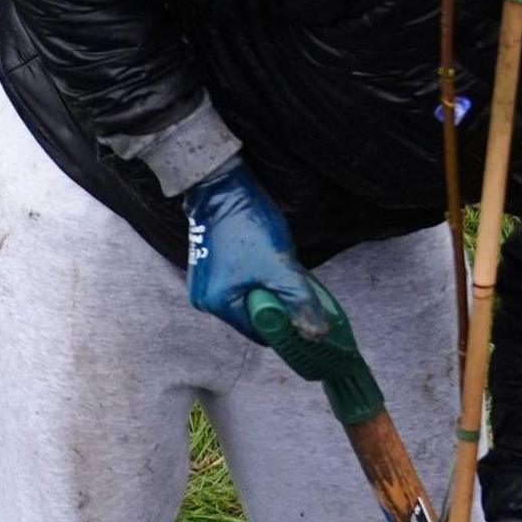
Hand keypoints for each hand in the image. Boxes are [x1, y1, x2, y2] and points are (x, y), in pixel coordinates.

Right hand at [185, 161, 382, 425]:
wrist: (221, 187)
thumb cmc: (247, 225)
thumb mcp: (280, 266)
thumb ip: (300, 302)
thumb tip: (316, 333)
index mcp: (218, 305)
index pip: (262, 333)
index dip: (286, 324)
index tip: (304, 308)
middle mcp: (205, 300)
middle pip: (254, 316)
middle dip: (277, 302)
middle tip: (289, 278)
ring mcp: (204, 283)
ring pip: (249, 299)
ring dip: (267, 288)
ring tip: (273, 264)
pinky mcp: (208, 268)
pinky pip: (239, 286)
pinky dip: (256, 278)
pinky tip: (261, 258)